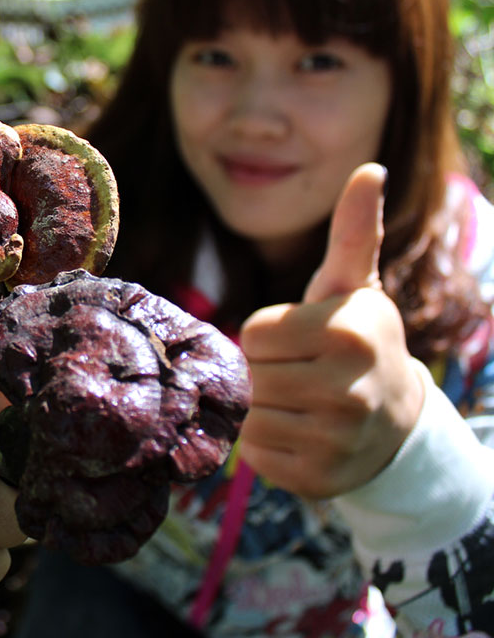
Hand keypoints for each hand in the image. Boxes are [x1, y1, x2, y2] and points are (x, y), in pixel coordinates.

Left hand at [239, 163, 424, 498]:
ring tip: (302, 402)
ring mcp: (336, 439)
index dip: (268, 335)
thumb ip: (354, 229)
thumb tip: (370, 168)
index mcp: (349, 331)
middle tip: (299, 372)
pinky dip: (268, 444)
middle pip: (249, 375)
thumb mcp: (352, 284)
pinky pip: (256, 455)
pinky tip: (301, 433)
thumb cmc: (357, 339)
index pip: (251, 333)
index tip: (300, 339)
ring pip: (250, 416)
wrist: (396, 418)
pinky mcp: (319, 478)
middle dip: (265, 371)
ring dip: (265, 407)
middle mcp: (348, 387)